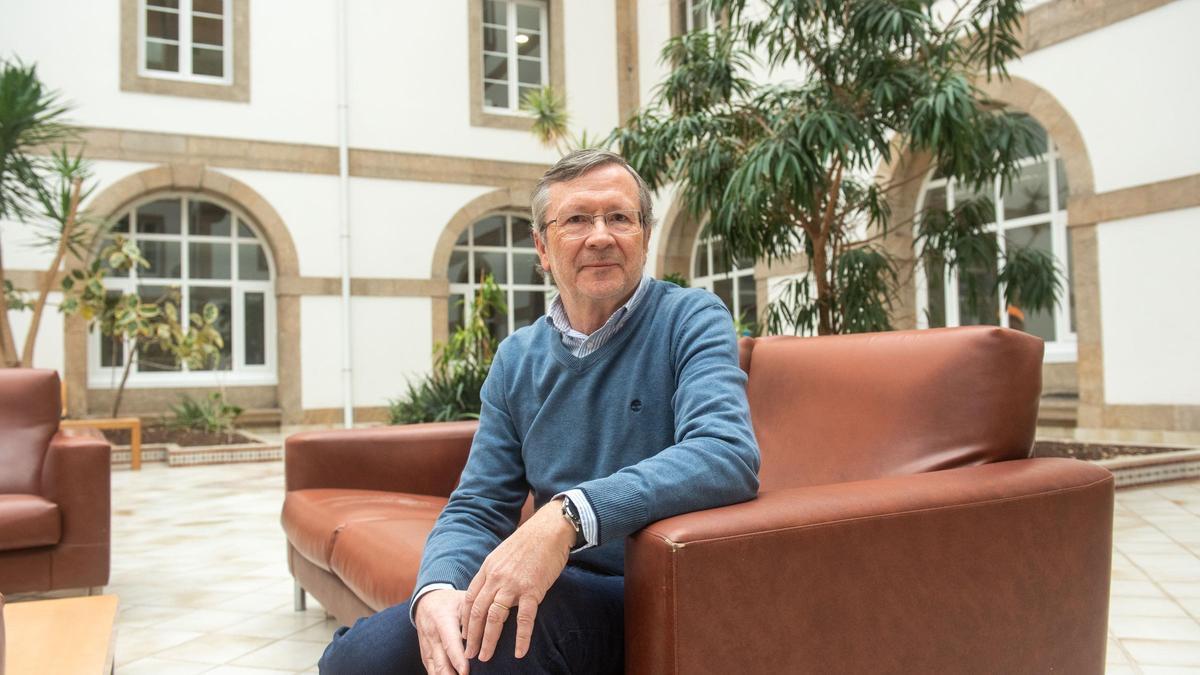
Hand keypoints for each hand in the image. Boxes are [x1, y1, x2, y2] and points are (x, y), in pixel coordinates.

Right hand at [414, 589, 469, 673]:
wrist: (426, 602)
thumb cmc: (451, 602)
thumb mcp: (464, 601)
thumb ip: (476, 615)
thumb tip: (491, 629)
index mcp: (442, 620)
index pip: (450, 643)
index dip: (457, 659)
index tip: (465, 672)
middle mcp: (432, 636)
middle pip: (440, 661)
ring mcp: (426, 648)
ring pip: (434, 669)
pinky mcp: (425, 655)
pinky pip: (431, 670)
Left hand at [460, 500, 575, 661]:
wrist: (549, 530)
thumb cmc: (529, 541)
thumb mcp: (502, 554)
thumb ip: (494, 572)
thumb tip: (490, 589)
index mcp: (487, 569)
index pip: (469, 599)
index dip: (465, 619)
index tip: (464, 634)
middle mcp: (496, 578)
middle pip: (477, 612)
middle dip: (471, 636)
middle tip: (468, 654)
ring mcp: (513, 585)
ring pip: (495, 618)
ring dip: (488, 640)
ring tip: (485, 657)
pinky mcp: (532, 590)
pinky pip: (525, 619)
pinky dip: (522, 638)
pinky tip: (519, 653)